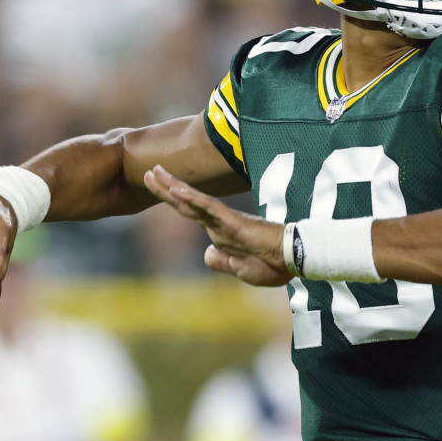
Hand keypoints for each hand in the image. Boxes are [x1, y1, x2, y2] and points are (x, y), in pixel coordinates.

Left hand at [143, 164, 290, 286]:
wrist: (293, 260)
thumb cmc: (272, 265)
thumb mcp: (241, 269)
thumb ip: (222, 261)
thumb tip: (207, 253)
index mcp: (220, 233)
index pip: (191, 213)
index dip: (173, 200)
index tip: (157, 187)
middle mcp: (218, 223)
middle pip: (186, 202)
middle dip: (165, 187)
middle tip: (149, 171)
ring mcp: (224, 220)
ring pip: (193, 200)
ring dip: (172, 186)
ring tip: (154, 172)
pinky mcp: (233, 222)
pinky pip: (209, 208)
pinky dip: (192, 199)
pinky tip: (177, 190)